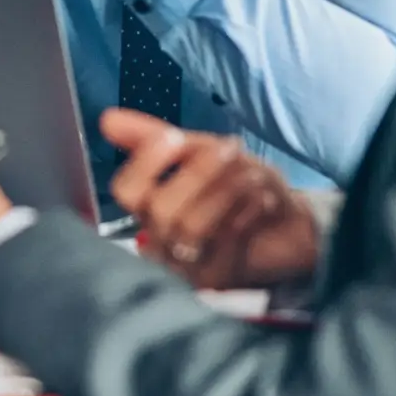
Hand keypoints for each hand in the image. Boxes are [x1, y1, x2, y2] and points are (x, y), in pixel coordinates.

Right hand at [104, 109, 318, 290]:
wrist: (289, 225)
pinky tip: (262, 198)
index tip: (175, 137)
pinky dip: (246, 212)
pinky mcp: (220, 277)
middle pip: (160, 209)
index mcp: (148, 208)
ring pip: (191, 227)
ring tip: (253, 173)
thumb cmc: (237, 186)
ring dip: (226, 191)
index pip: (126, 190)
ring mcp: (187, 264)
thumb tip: (106, 119)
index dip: (146, 162)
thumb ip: (153, 138)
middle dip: (198, 173)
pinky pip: (225, 241)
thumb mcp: (198, 152)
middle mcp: (159, 241)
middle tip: (231, 148)